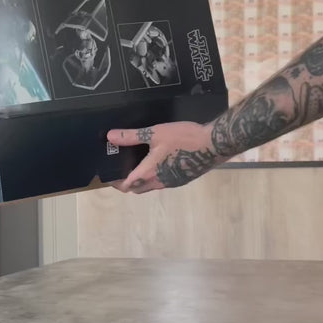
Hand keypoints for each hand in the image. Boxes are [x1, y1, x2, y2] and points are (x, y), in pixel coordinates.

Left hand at [107, 121, 226, 193]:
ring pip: (150, 186)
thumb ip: (132, 136)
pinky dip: (154, 177)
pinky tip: (157, 162)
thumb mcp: (154, 133)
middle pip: (137, 189)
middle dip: (127, 182)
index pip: (126, 186)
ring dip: (142, 180)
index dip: (115, 183)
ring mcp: (171, 183)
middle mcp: (158, 183)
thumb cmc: (182, 138)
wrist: (214, 145)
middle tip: (121, 168)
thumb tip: (110, 136)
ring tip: (137, 164)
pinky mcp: (181, 180)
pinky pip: (162, 182)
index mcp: (148, 173)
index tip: (109, 174)